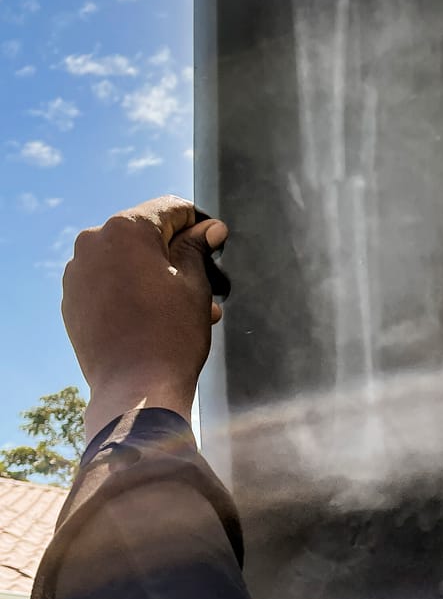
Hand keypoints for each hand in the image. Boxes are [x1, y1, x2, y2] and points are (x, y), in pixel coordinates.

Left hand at [62, 195, 228, 442]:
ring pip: (125, 261)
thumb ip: (197, 247)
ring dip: (154, 275)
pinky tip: (153, 317)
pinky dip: (130, 292)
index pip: (170, 209)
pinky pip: (106, 284)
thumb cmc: (171, 334)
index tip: (213, 242)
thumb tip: (209, 228)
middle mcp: (93, 242)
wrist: (136, 389)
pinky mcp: (72, 301)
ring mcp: (77, 273)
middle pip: (144, 235)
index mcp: (125, 229)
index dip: (198, 223)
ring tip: (181, 306)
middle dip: (174, 254)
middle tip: (204, 282)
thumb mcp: (195, 284)